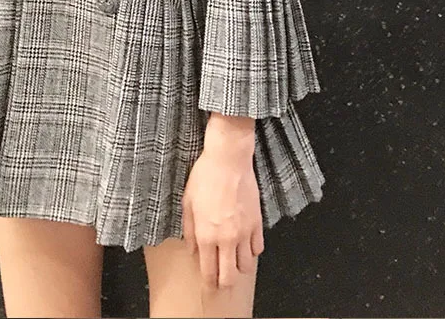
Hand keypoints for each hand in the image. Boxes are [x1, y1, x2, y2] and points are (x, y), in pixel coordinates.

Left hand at [181, 138, 263, 290]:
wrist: (228, 160)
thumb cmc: (205, 177)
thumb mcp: (187, 202)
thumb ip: (190, 230)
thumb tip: (192, 249)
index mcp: (206, 235)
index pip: (208, 271)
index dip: (208, 282)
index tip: (207, 284)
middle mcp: (226, 239)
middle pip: (229, 276)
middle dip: (223, 283)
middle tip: (220, 280)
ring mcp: (244, 232)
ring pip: (245, 266)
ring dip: (238, 267)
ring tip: (232, 260)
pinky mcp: (257, 223)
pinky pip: (257, 248)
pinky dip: (251, 251)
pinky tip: (244, 244)